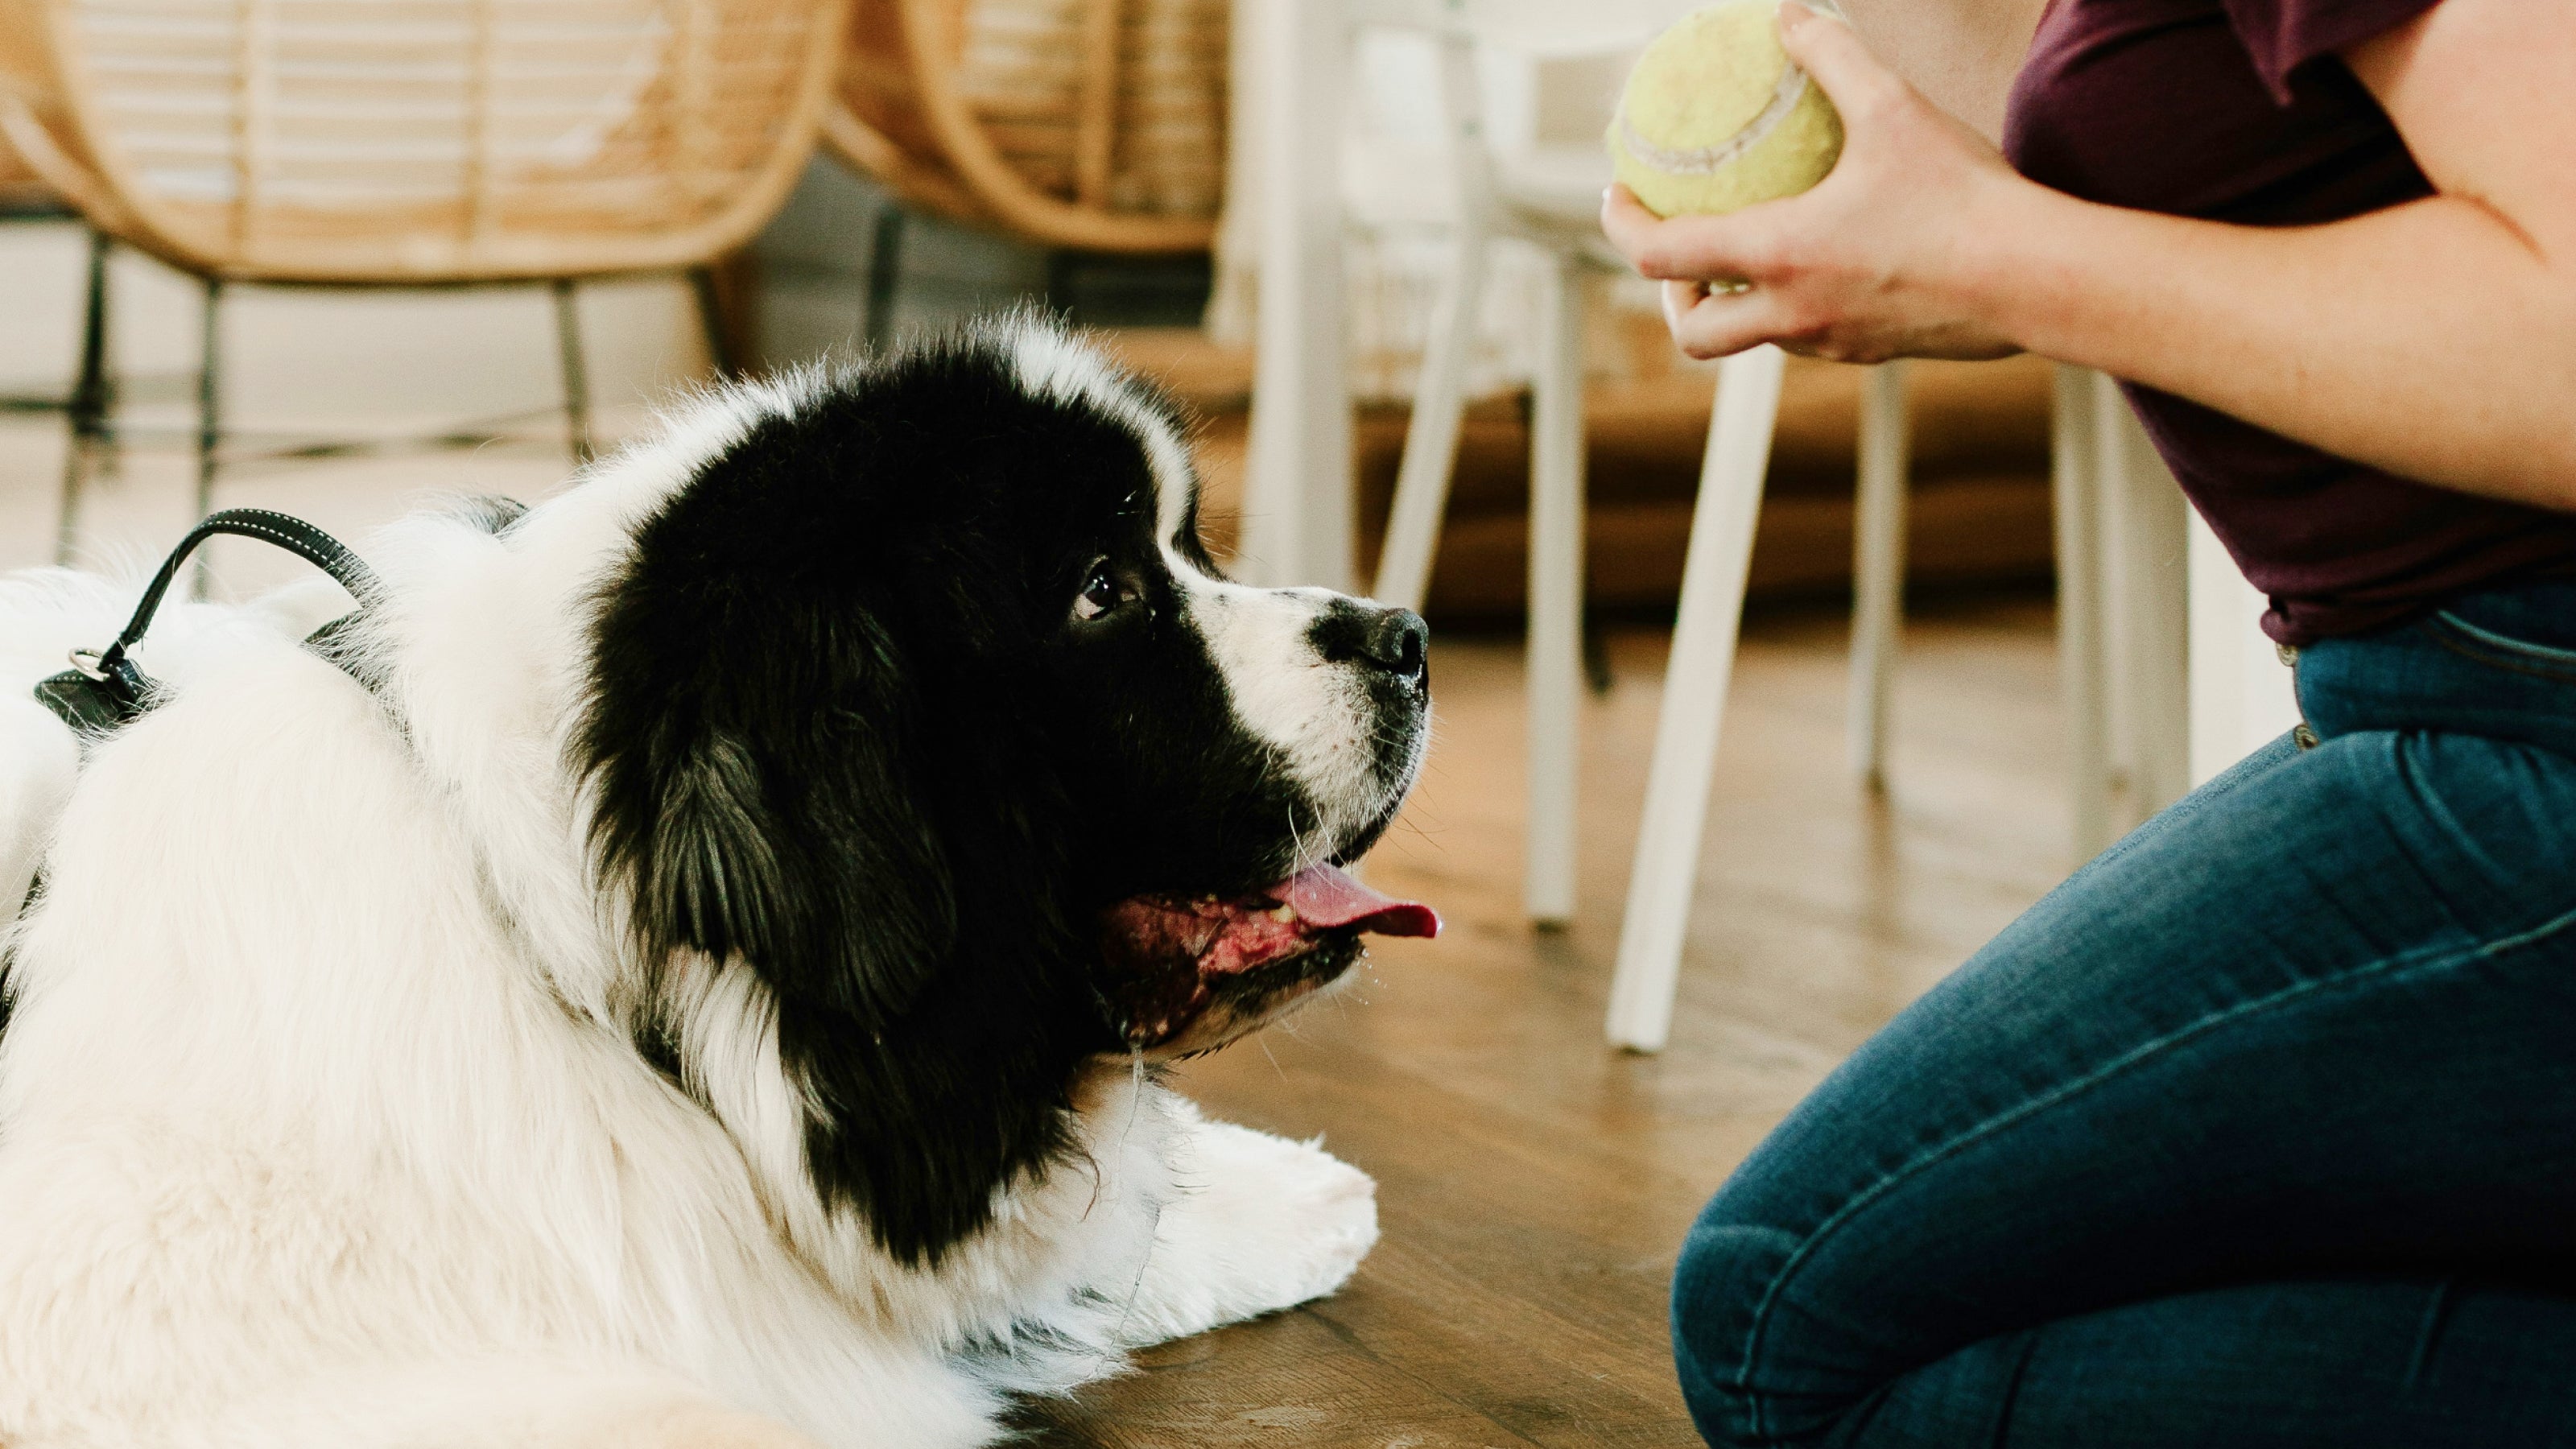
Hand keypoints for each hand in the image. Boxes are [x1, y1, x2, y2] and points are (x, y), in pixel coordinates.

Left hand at [1599, 0, 2034, 362]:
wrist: (2037, 278)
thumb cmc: (1963, 199)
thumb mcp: (1893, 109)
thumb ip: (1833, 58)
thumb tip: (1791, 17)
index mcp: (1778, 256)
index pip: (1661, 257)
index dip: (1623, 226)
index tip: (1619, 197)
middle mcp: (1792, 313)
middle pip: (1692, 333)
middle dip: (1672, 296)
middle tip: (1683, 255)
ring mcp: (1832, 343)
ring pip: (1753, 341)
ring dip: (1735, 305)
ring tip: (1752, 255)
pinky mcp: (1872, 354)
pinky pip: (1809, 341)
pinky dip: (1793, 309)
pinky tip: (1826, 265)